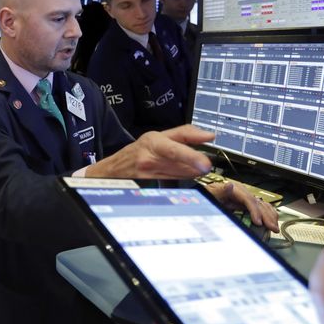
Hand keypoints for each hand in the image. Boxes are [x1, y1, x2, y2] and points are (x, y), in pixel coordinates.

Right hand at [86, 125, 213, 178]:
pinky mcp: (151, 189)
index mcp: (153, 143)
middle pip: (184, 167)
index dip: (192, 157)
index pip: (175, 150)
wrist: (114, 170)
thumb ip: (186, 133)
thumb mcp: (157, 136)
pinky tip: (174, 175)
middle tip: (200, 161)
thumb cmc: (137, 152)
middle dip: (197, 165)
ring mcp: (150, 177)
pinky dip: (181, 179)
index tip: (205, 164)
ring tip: (182, 166)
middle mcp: (150, 161)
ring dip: (190, 172)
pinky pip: (176, 184)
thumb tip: (209, 136)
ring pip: (182, 177)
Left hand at [205, 181, 278, 232]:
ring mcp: (246, 198)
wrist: (207, 195)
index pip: (249, 200)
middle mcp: (243, 193)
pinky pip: (261, 207)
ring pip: (263, 206)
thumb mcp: (211, 193)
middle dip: (267, 216)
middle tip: (272, 227)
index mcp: (235, 189)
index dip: (255, 211)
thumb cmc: (208, 195)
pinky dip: (268, 214)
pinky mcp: (247, 204)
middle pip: (258, 204)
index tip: (258, 222)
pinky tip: (273, 220)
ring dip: (270, 216)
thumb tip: (230, 186)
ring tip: (274, 227)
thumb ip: (220, 191)